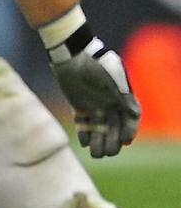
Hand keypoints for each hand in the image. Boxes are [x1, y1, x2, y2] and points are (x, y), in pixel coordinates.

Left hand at [46, 23, 139, 157]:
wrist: (72, 54)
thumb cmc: (96, 63)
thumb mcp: (112, 78)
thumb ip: (122, 96)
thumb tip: (134, 114)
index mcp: (122, 97)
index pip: (130, 119)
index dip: (129, 131)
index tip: (125, 141)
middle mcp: (110, 104)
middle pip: (114, 128)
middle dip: (112, 141)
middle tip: (109, 153)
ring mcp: (95, 105)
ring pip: (99, 128)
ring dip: (99, 141)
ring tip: (96, 154)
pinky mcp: (79, 106)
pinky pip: (84, 123)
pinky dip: (84, 133)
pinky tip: (84, 142)